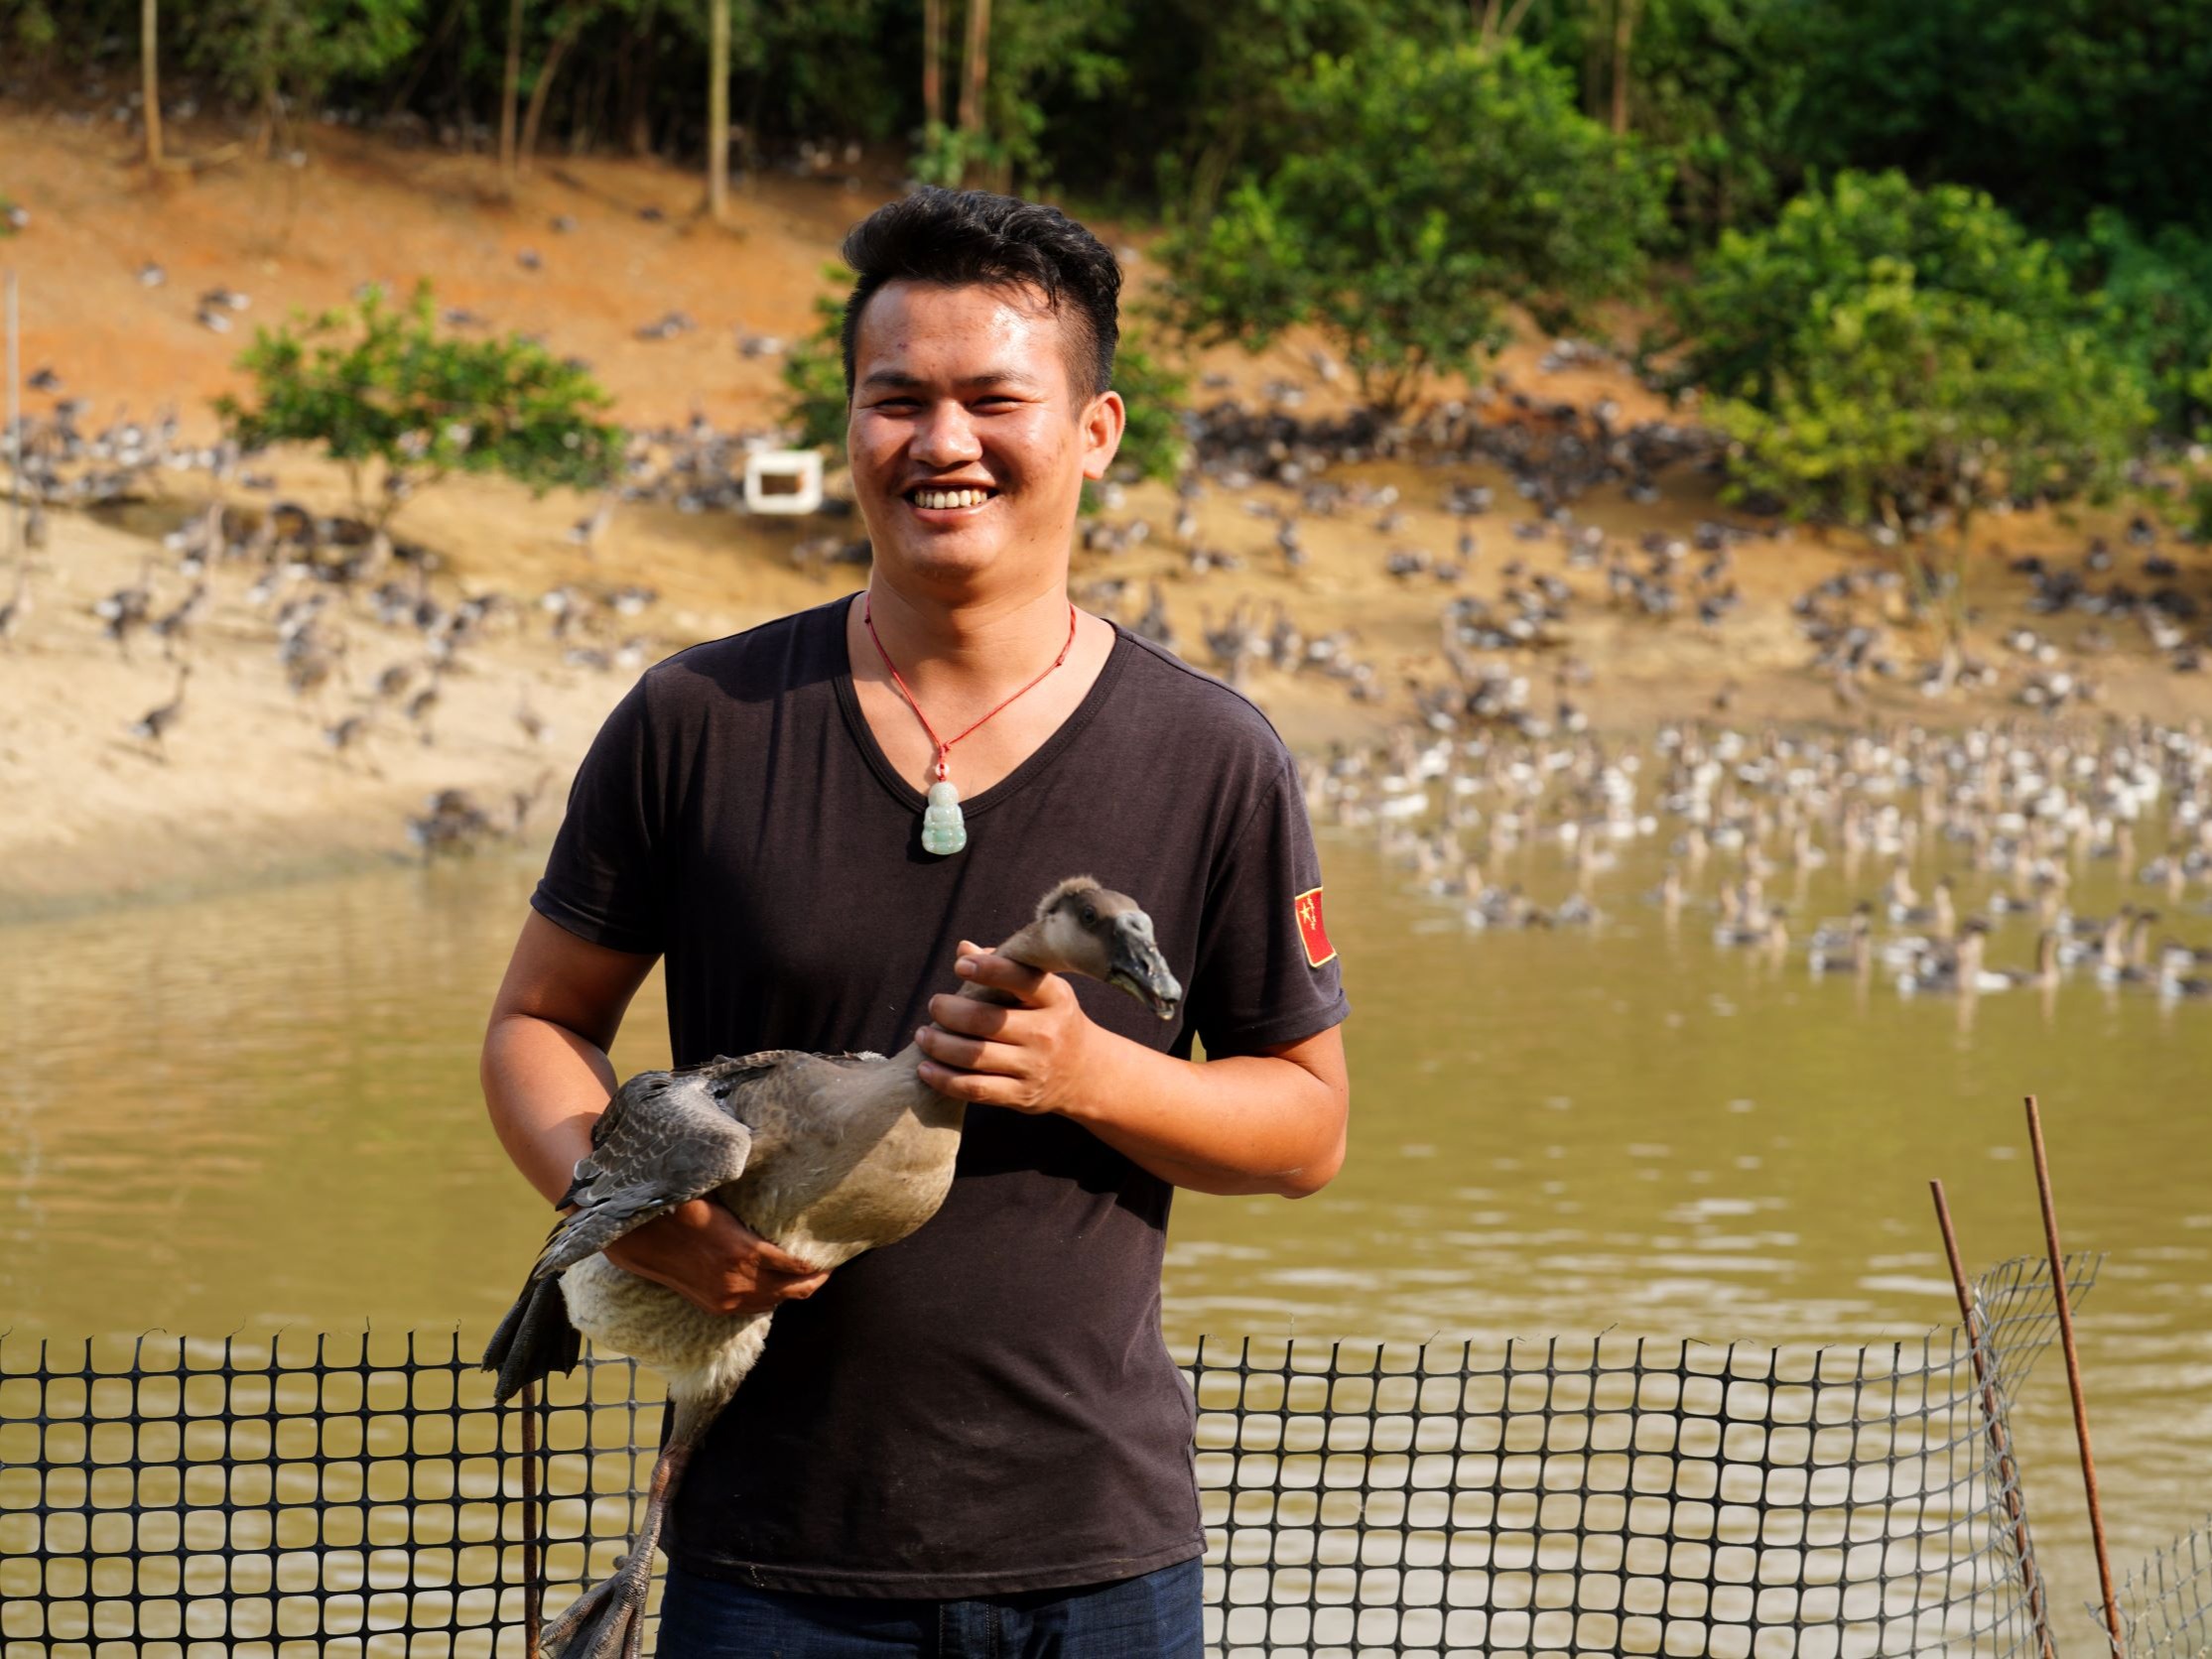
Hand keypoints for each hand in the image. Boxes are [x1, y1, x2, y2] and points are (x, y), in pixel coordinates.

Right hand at [602, 1198, 828, 1316]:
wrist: (647, 1238)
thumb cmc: (688, 1209)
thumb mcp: (727, 1201)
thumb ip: (752, 1203)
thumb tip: (780, 1176)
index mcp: (747, 1251)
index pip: (796, 1266)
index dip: (817, 1264)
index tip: (831, 1256)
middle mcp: (741, 1280)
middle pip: (792, 1290)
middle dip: (814, 1281)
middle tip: (827, 1270)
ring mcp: (728, 1298)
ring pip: (774, 1303)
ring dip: (793, 1293)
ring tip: (808, 1281)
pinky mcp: (716, 1306)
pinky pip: (754, 1309)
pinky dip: (770, 1300)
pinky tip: (778, 1290)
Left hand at [914, 939, 1099, 1114]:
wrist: (1086, 1073)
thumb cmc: (1053, 1020)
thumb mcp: (1044, 991)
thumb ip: (1006, 969)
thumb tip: (963, 949)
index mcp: (1055, 998)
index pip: (1022, 979)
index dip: (989, 970)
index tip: (960, 965)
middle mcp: (1047, 1033)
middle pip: (986, 1020)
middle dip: (949, 1011)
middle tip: (934, 1004)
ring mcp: (1034, 1067)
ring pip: (975, 1056)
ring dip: (940, 1045)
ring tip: (922, 1035)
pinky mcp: (1021, 1096)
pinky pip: (975, 1089)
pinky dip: (944, 1080)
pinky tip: (926, 1069)